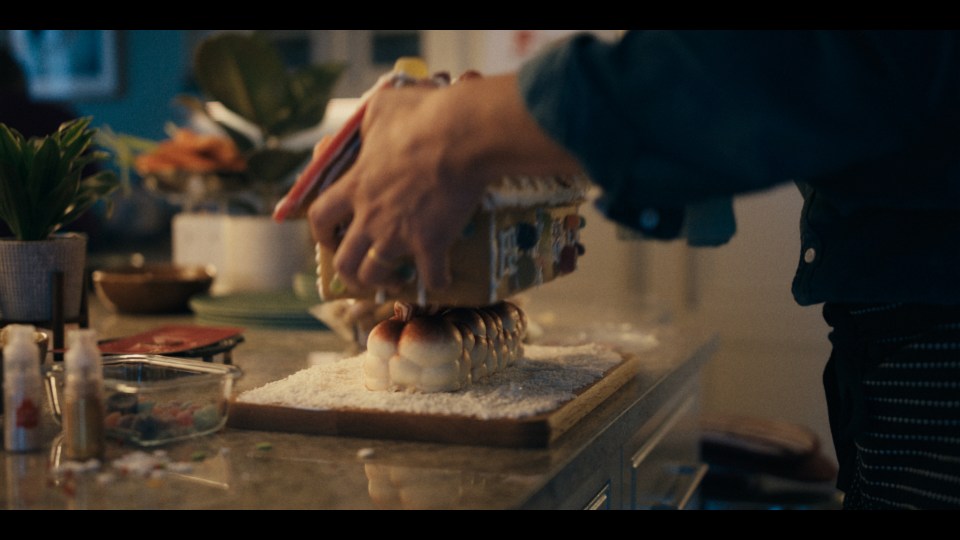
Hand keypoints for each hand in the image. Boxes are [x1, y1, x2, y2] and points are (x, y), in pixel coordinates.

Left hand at [306, 73, 583, 294]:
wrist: (462, 135)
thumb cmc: (423, 115)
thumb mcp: (383, 106)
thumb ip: (369, 121)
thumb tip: (370, 123)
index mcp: (355, 185)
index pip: (320, 217)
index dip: (322, 232)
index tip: (331, 237)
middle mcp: (369, 216)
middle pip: (343, 260)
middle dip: (348, 273)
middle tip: (362, 272)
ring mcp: (398, 234)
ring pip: (376, 275)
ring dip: (385, 282)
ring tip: (397, 281)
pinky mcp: (431, 243)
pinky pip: (431, 278)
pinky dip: (437, 282)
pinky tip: (442, 279)